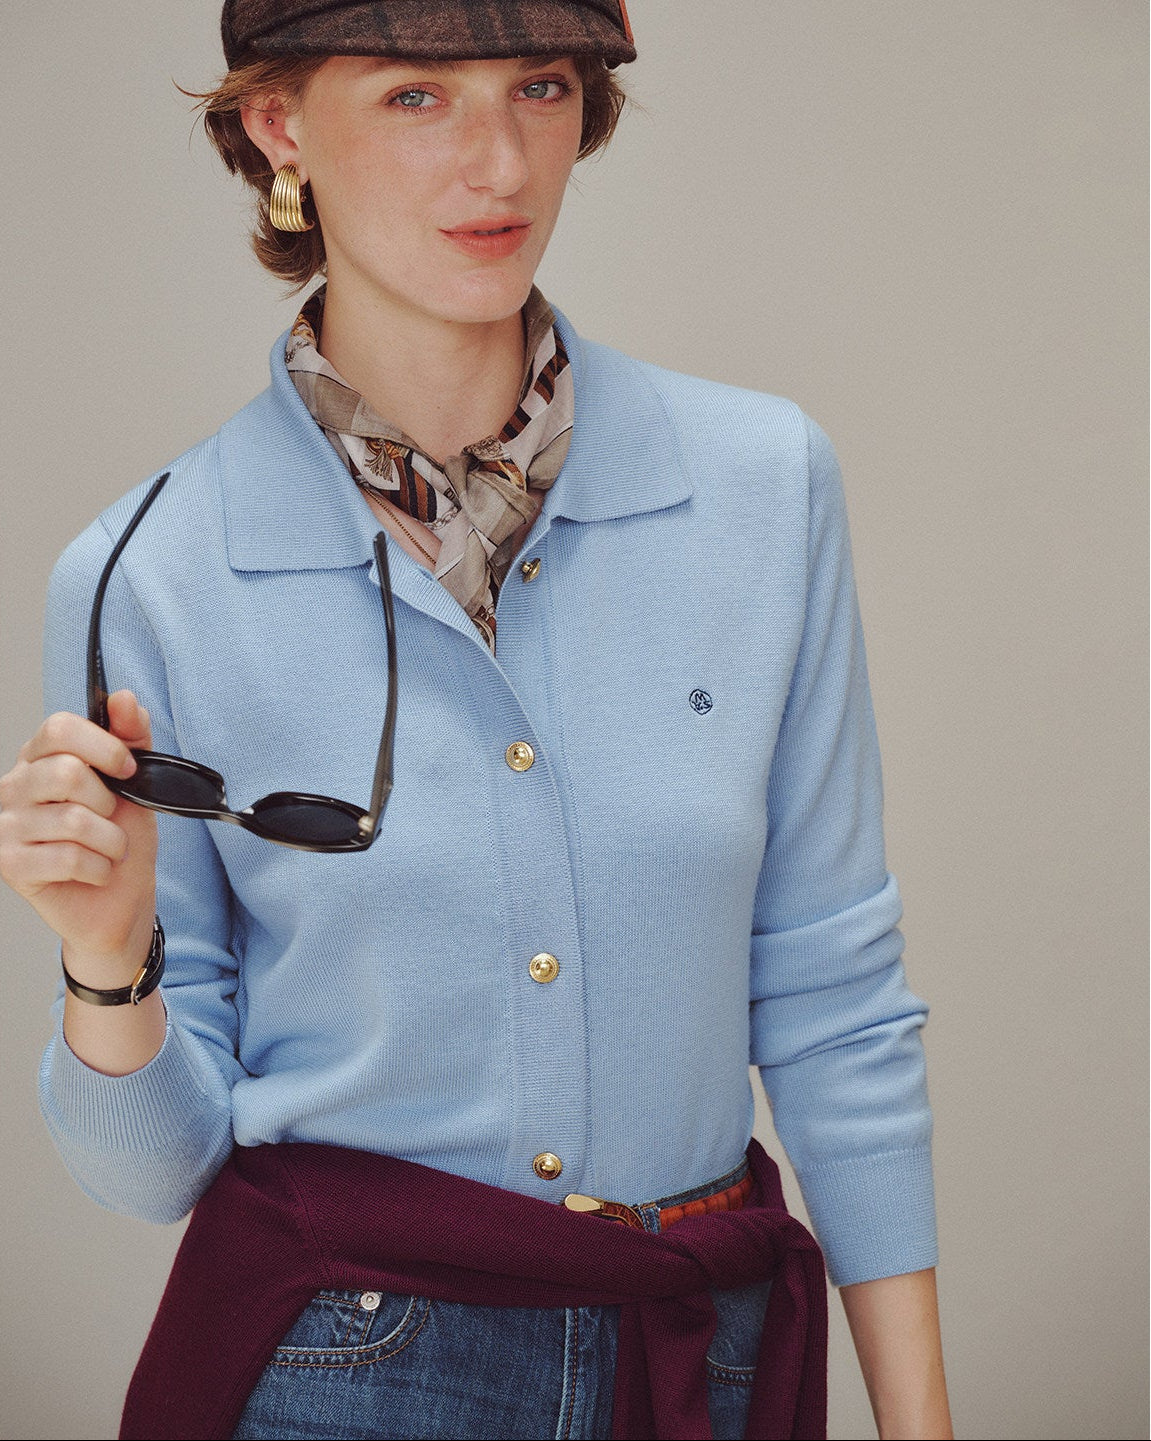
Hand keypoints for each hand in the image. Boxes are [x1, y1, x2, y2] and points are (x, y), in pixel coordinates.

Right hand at [0, 691, 158, 979]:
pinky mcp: (9, 865)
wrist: (117, 901)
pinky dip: (99, 868)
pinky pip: (67, 857)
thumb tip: (124, 698)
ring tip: (108, 850)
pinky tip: (95, 871)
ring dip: (110, 842)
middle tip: (112, 820)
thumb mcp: (134, 783)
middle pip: (66, 773)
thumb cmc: (119, 838)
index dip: (103, 746)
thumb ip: (131, 738)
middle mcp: (13, 788)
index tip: (129, 770)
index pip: (59, 728)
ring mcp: (6, 827)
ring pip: (73, 820)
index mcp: (38, 759)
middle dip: (108, 803)